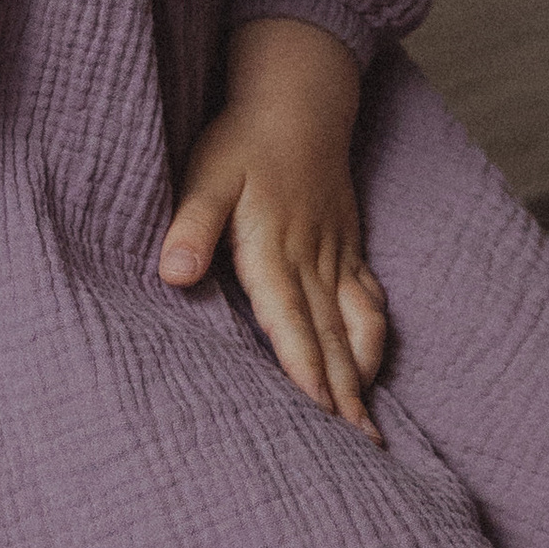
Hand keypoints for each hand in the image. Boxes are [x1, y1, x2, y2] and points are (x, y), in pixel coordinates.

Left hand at [157, 17, 387, 441]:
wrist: (297, 96)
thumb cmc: (243, 140)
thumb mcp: (205, 175)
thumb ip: (191, 226)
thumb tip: (173, 273)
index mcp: (273, 251)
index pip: (289, 323)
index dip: (305, 372)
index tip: (323, 416)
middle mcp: (312, 260)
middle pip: (330, 339)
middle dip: (345, 397)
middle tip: (362, 451)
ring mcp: (336, 254)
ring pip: (355, 326)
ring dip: (364, 376)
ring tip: (372, 427)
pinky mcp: (348, 245)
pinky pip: (370, 300)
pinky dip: (376, 337)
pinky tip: (374, 364)